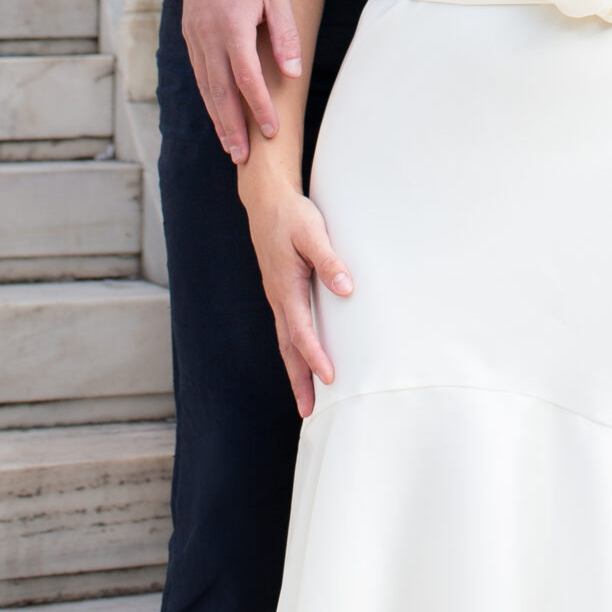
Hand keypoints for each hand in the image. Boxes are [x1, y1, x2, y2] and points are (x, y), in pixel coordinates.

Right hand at [181, 0, 301, 163]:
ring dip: (218, 118)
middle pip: (220, 92)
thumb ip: (285, 35)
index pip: (247, 79)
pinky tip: (217, 111)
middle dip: (232, 127)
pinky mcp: (189, 32)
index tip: (272, 131)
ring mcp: (194, 36)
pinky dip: (208, 96)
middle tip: (243, 158)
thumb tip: (291, 74)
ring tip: (230, 145)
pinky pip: (198, 72)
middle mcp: (208, 37)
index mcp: (232, 27)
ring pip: (205, 86)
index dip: (260, 108)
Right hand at [239, 178, 353, 416]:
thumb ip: (329, 260)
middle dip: (299, 379)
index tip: (330, 378)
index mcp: (286, 287)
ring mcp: (277, 295)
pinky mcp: (281, 290)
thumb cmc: (292, 215)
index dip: (316, 356)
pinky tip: (304, 356)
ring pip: (286, 340)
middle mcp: (279, 297)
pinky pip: (287, 327)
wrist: (266, 200)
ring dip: (296, 369)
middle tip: (309, 411)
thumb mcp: (312, 232)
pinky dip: (295, 349)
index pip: (301, 332)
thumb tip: (345, 288)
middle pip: (288, 347)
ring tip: (307, 397)